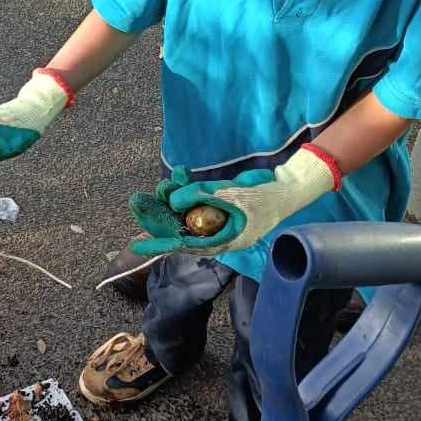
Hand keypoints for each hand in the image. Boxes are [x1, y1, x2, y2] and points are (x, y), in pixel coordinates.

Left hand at [129, 147, 338, 256]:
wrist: (285, 186)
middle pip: (177, 227)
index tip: (135, 246)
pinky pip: (195, 197)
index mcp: (219, 241)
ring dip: (170, 197)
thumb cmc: (264, 197)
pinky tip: (178, 175)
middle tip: (137, 202)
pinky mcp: (216, 202)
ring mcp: (214, 217)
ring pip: (183, 211)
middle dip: (157, 215)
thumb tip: (173, 199)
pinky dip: (186, 186)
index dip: (157, 243)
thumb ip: (202, 195)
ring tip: (159, 185)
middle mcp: (213, 232)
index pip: (182, 244)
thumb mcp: (233, 195)